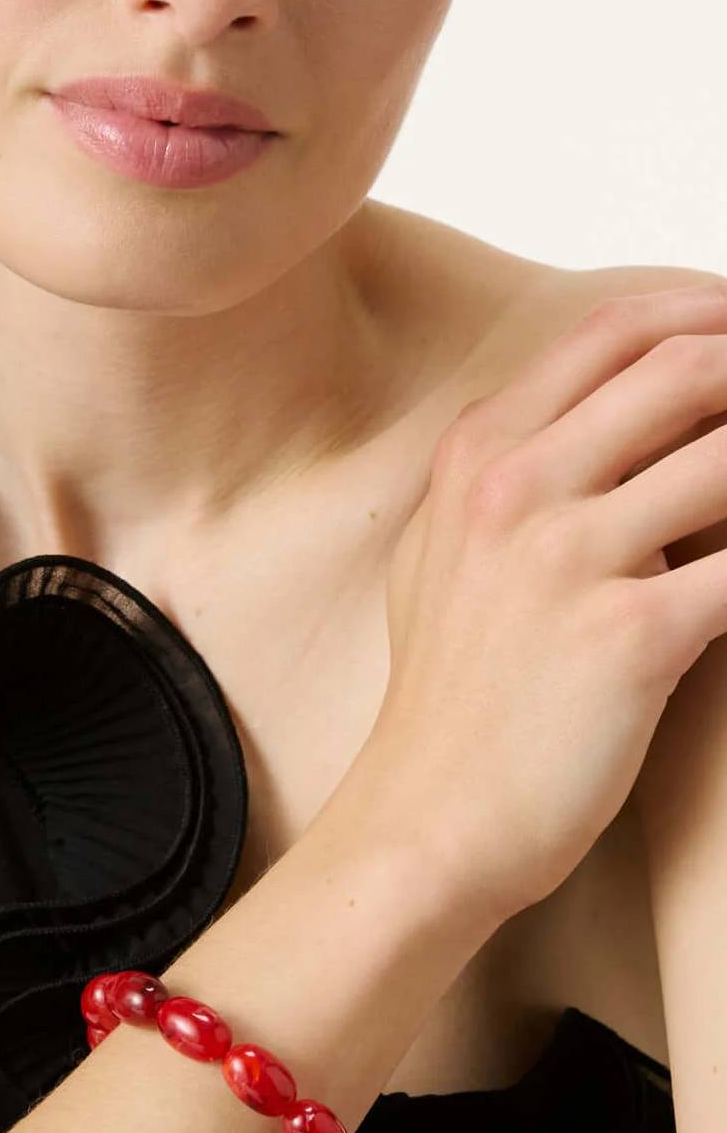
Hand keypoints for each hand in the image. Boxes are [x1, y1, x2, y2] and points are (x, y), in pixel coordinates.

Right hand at [352, 282, 726, 923]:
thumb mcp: (441, 560)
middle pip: (684, 368)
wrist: (432, 817)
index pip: (613, 334)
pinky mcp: (631, 634)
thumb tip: (612, 434)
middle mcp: (516, 489)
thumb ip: (508, 478)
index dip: (702, 315)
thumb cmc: (447, 702)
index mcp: (474, 460)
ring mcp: (569, 557)